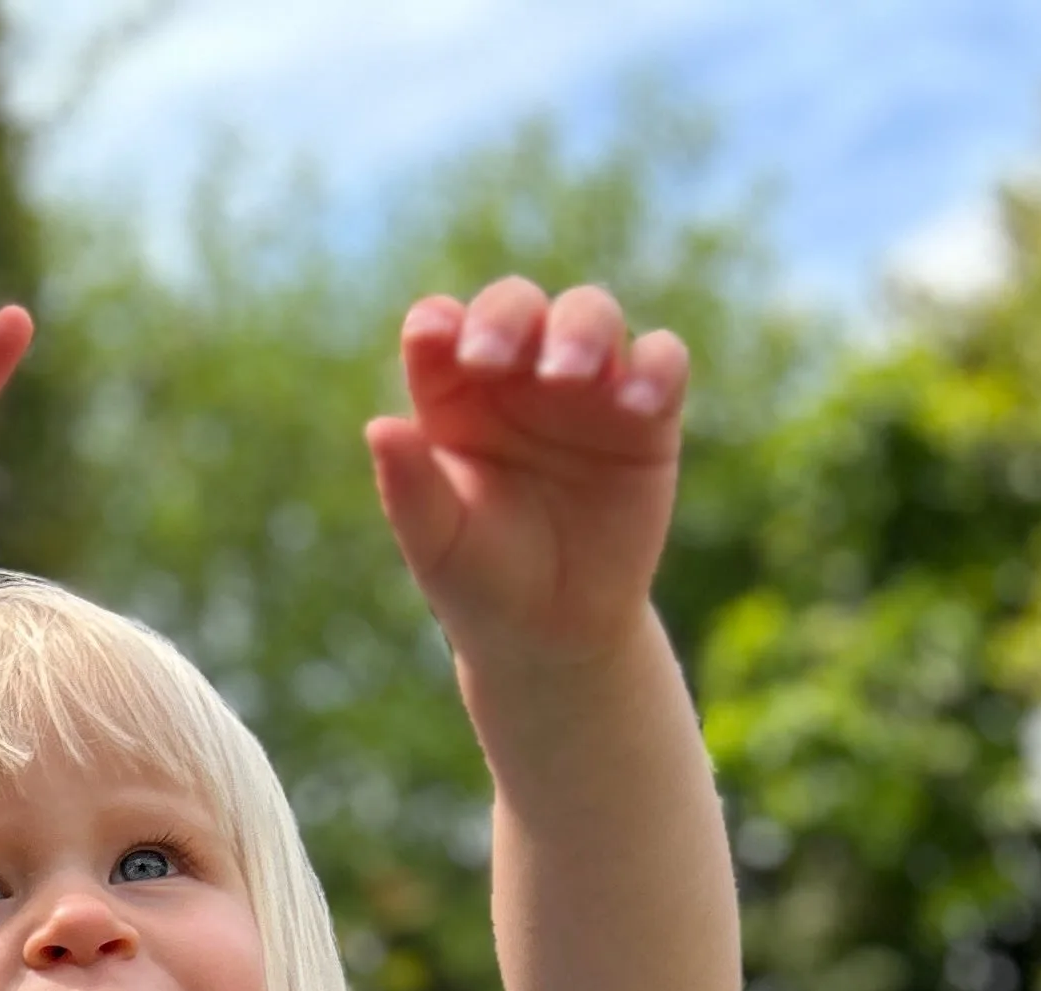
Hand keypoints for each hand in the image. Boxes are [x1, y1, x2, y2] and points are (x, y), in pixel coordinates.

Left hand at [364, 279, 688, 674]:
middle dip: (507, 316)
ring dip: (581, 328)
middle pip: (517, 306)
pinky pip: (662, 362)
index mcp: (453, 396)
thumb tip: (378, 427)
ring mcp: (585, 388)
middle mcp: (518, 377)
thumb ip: (409, 486)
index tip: (433, 339)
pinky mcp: (647, 414)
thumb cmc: (480, 581)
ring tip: (568, 375)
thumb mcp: (437, 541)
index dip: (438, 324)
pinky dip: (655, 367)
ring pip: (591, 315)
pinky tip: (636, 403)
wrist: (554, 633)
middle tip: (493, 357)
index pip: (441, 331)